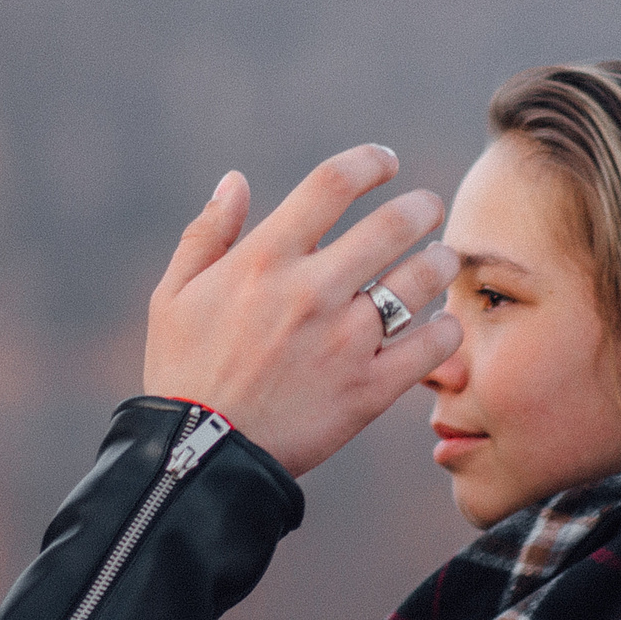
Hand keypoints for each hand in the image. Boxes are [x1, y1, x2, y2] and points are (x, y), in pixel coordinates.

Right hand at [144, 145, 461, 476]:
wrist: (200, 458)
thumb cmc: (183, 374)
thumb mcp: (174, 296)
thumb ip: (207, 233)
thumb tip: (234, 181)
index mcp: (265, 259)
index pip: (333, 183)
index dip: (368, 162)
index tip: (384, 162)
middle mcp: (312, 291)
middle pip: (394, 223)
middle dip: (422, 206)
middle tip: (428, 208)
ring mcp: (346, 340)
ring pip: (422, 278)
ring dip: (440, 260)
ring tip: (439, 261)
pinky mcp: (370, 389)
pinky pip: (433, 344)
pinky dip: (446, 327)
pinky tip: (439, 323)